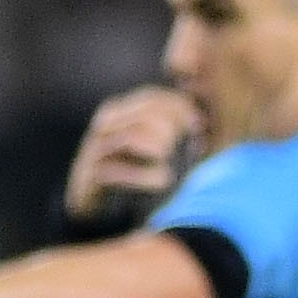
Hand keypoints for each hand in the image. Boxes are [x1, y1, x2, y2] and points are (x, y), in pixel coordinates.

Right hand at [64, 85, 202, 221]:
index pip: (152, 97)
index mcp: (121, 110)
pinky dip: (144, 176)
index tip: (200, 125)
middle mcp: (107, 124)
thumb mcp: (149, 145)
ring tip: (173, 161)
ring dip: (159, 148)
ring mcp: (97, 148)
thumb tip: (206, 124)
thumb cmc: (129, 169)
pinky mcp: (92, 174)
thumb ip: (172, 130)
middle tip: (190, 145)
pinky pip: (118, 171)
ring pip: (132, 137)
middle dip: (172, 127)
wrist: (91, 200)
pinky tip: (163, 180)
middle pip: (144, 113)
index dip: (179, 107)